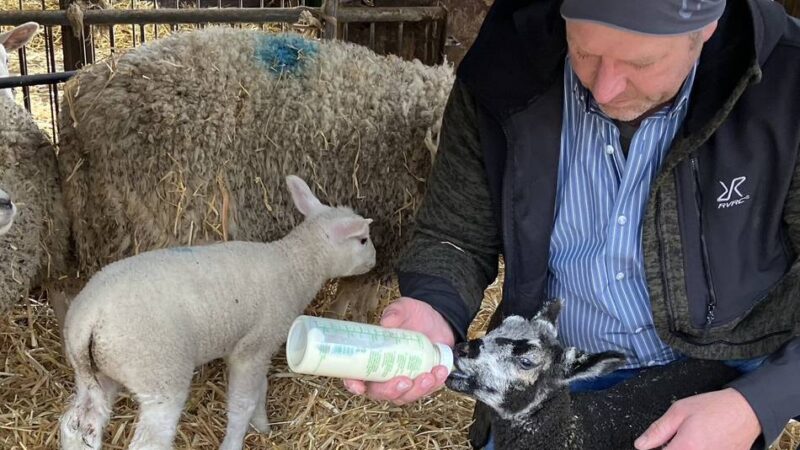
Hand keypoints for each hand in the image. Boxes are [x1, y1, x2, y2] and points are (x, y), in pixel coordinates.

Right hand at [342, 297, 455, 404]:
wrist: (438, 320)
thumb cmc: (413, 316)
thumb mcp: (404, 308)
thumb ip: (395, 312)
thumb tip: (387, 322)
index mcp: (371, 357)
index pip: (355, 376)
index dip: (353, 384)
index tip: (359, 386)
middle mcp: (384, 373)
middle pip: (380, 393)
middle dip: (391, 391)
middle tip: (405, 381)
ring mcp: (402, 381)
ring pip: (403, 397)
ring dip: (416, 391)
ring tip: (429, 376)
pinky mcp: (421, 383)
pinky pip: (425, 392)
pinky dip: (433, 385)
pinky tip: (440, 372)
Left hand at [634, 388, 760, 449]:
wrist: (746, 411)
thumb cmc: (714, 408)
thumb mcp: (679, 411)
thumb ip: (658, 430)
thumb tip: (641, 444)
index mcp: (686, 447)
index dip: (656, 449)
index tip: (656, 445)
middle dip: (672, 449)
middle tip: (674, 440)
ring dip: (685, 449)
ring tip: (692, 439)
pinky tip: (701, 443)